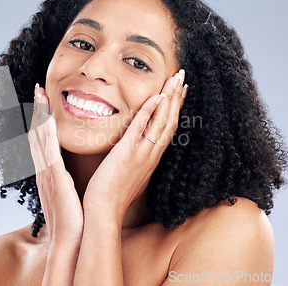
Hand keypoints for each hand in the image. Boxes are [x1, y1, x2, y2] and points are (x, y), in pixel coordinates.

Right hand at [28, 84, 83, 245]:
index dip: (40, 120)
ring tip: (39, 94)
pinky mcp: (54, 177)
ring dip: (39, 114)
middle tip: (37, 89)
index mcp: (47, 173)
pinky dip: (46, 132)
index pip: (41, 141)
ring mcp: (46, 173)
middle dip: (36, 110)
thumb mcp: (66, 195)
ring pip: (39, 137)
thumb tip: (68, 174)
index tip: (42, 103)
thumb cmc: (72, 220)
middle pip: (36, 133)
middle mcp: (42, 170)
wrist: (69, 240)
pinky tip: (47, 117)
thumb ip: (64, 181)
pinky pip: (48, 150)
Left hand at [83, 70, 187, 221]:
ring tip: (175, 79)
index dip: (176, 108)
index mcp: (151, 158)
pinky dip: (149, 112)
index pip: (168, 128)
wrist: (104, 211)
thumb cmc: (112, 194)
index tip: (181, 91)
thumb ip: (134, 159)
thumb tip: (133, 150)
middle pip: (170, 121)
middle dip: (177, 97)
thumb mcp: (129, 173)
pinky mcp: (127, 153)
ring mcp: (141, 154)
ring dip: (169, 98)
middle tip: (182, 76)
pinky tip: (156, 96)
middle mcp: (151, 154)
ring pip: (161, 122)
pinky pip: (140, 129)